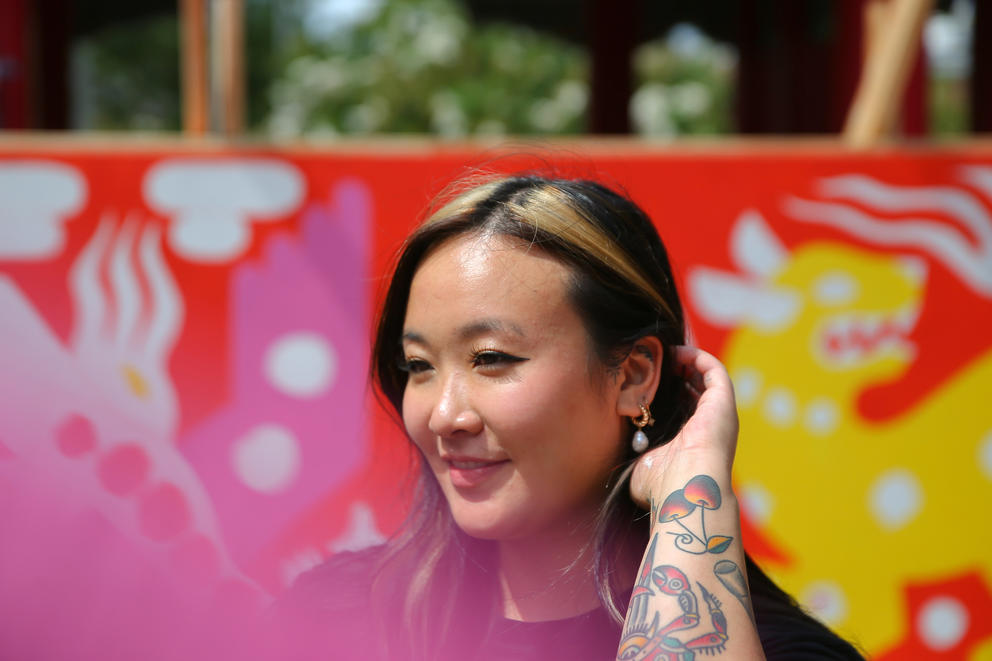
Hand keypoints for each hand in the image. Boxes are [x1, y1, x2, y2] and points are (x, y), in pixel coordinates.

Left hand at [629, 346, 738, 508]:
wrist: (684, 492)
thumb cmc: (660, 486)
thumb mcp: (639, 463)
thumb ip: (631, 451)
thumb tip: (611, 442)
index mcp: (689, 440)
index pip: (680, 407)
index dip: (664, 389)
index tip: (643, 378)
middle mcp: (706, 425)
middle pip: (693, 388)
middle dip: (673, 372)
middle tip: (651, 360)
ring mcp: (717, 413)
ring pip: (705, 376)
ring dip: (684, 360)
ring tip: (662, 351)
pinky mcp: (724, 402)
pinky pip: (714, 370)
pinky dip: (696, 356)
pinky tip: (675, 351)